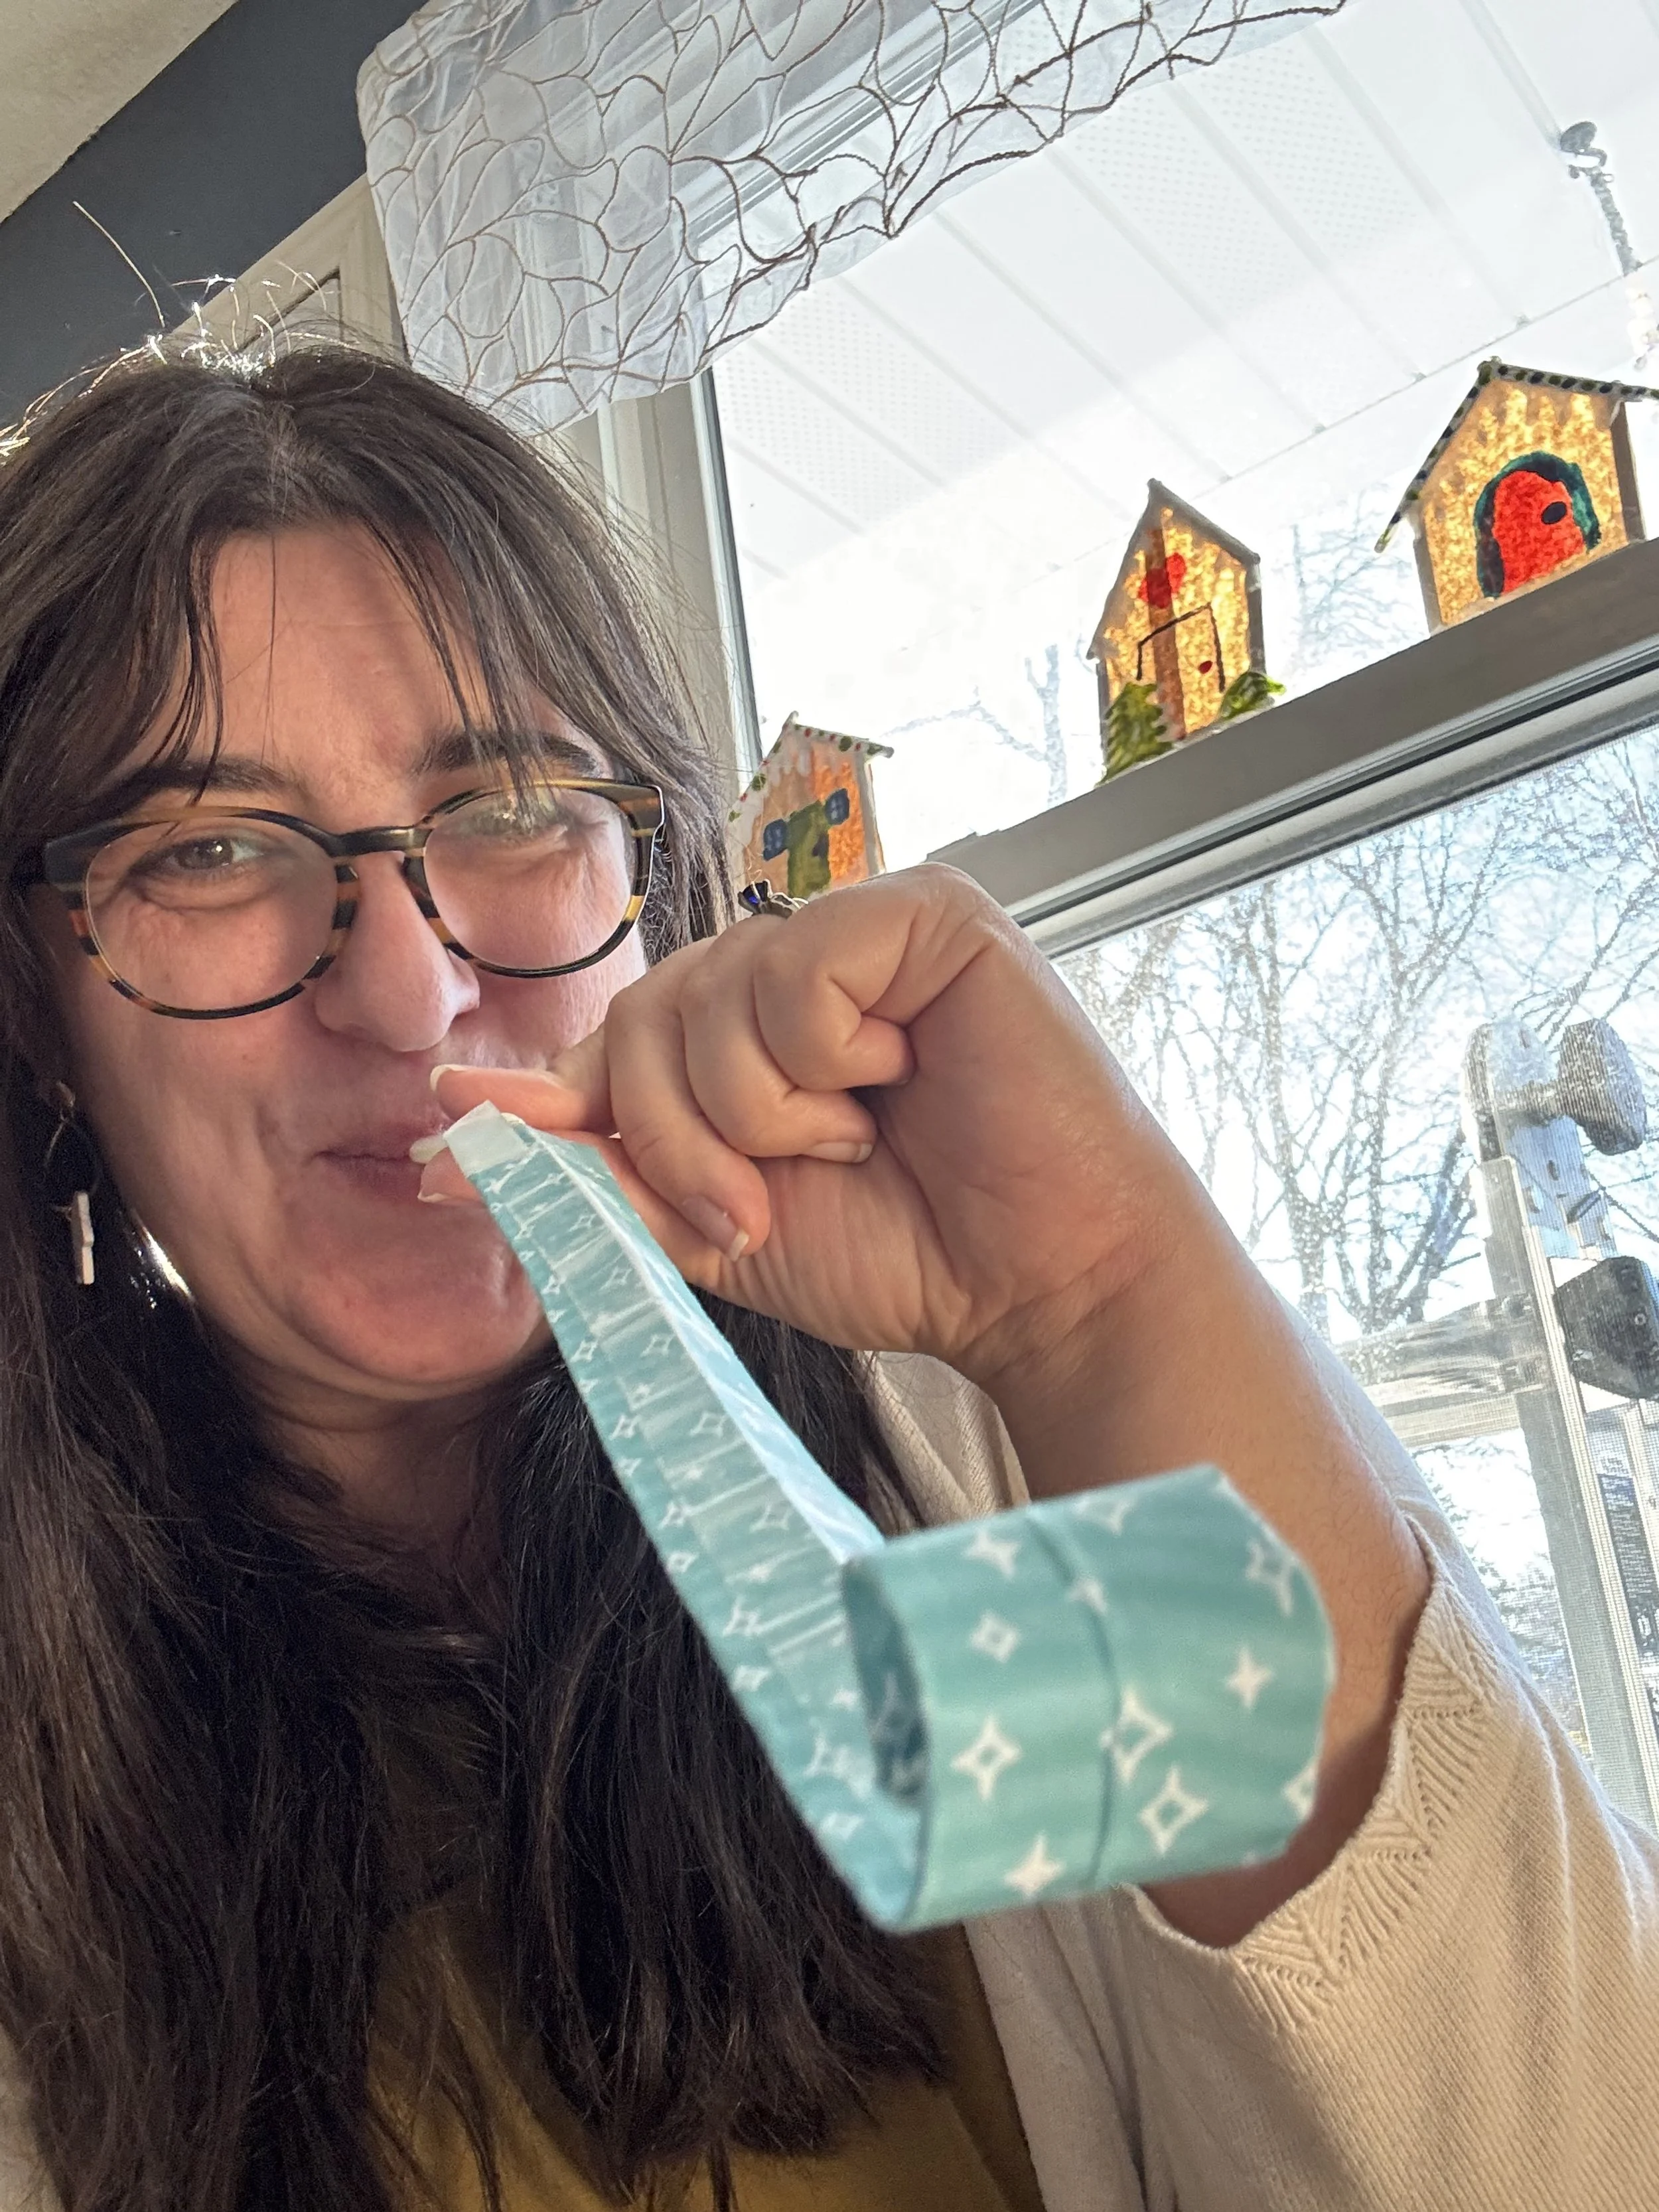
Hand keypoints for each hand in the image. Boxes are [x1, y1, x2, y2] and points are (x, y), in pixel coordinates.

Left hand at [425, 862, 1430, 1945]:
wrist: (1040, 1289)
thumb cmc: (906, 1254)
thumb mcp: (714, 1225)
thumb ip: (603, 1164)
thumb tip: (465, 1119)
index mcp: (755, 1025)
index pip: (621, 1031)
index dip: (586, 1110)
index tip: (538, 1179)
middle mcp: (803, 961)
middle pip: (644, 1013)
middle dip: (680, 1141)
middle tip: (764, 1206)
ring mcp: (864, 926)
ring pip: (710, 998)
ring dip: (763, 1116)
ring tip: (857, 1144)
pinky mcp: (927, 914)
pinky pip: (796, 974)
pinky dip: (827, 1062)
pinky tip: (900, 1084)